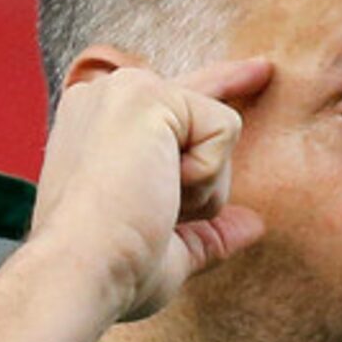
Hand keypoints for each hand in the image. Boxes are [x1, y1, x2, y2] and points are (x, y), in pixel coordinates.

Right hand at [28, 58, 271, 323]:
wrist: (83, 271)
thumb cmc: (113, 270)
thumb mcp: (168, 249)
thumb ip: (207, 231)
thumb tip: (251, 225)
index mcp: (100, 130)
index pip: (174, 105)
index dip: (219, 86)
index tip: (258, 71)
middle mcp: (106, 99)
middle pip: (204, 115)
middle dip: (208, 174)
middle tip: (170, 202)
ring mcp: (124, 91)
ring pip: (218, 130)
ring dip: (203, 187)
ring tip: (153, 207)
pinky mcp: (147, 94)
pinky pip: (224, 128)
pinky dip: (206, 175)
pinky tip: (160, 190)